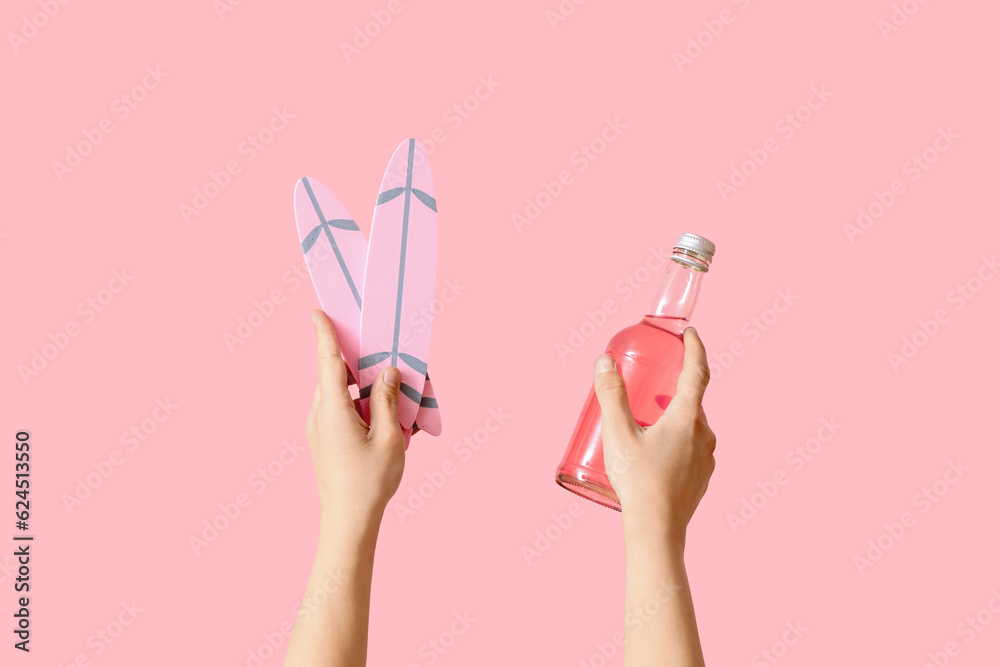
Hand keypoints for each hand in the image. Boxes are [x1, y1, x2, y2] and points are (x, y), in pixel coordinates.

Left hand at [306, 309, 405, 531]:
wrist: (349, 523)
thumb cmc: (369, 483)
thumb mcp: (389, 438)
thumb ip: (387, 400)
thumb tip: (387, 372)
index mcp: (331, 409)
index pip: (327, 361)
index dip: (324, 334)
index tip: (317, 311)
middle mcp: (319, 415)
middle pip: (336, 375)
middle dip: (359, 364)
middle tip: (386, 361)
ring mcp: (319, 429)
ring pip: (340, 394)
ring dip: (364, 390)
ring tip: (393, 399)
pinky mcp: (325, 441)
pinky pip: (341, 411)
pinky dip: (361, 407)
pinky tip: (385, 421)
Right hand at [594, 327, 716, 536]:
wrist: (657, 530)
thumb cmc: (638, 481)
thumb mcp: (617, 433)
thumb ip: (611, 394)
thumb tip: (605, 362)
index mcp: (687, 418)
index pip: (698, 372)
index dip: (694, 349)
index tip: (690, 334)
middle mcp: (704, 434)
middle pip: (692, 400)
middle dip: (674, 386)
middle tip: (654, 380)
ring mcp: (706, 457)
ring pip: (691, 425)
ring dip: (672, 416)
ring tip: (647, 420)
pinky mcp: (702, 477)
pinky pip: (691, 447)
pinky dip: (675, 439)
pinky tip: (654, 452)